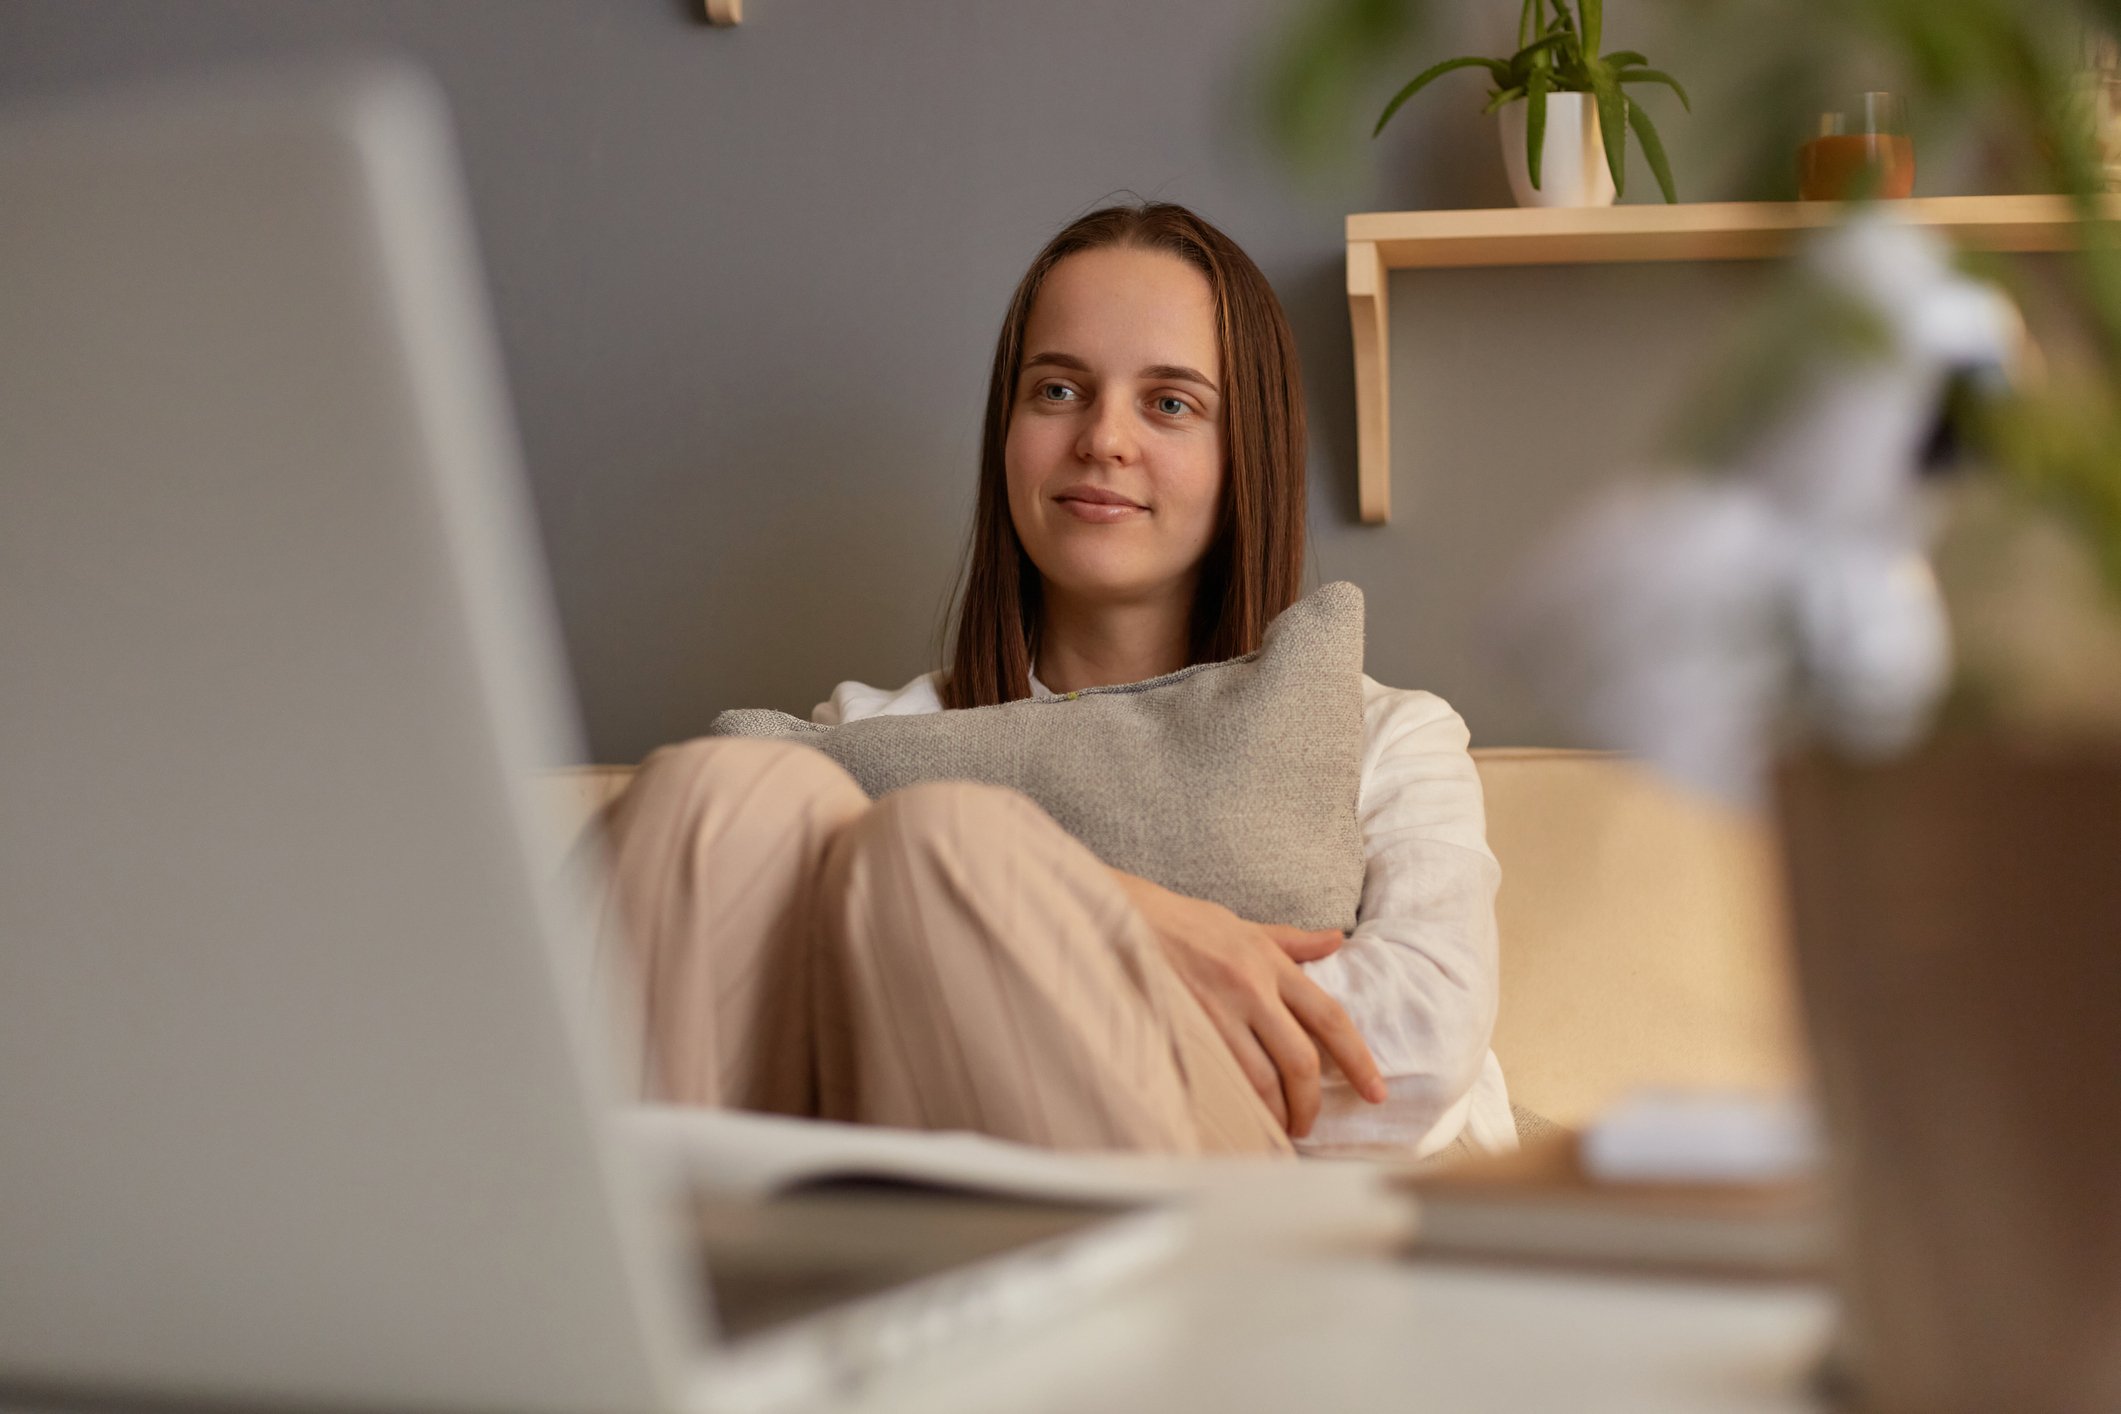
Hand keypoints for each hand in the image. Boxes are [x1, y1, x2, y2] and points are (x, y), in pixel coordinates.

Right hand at [1112, 870, 1387, 1137]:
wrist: (1127, 918)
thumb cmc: (1187, 924)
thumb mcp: (1246, 926)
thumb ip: (1293, 942)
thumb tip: (1337, 940)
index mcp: (1272, 963)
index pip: (1330, 1018)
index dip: (1359, 1060)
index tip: (1376, 1092)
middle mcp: (1252, 987)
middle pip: (1300, 1059)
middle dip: (1311, 1102)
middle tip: (1310, 1125)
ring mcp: (1218, 1010)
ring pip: (1262, 1077)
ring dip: (1277, 1112)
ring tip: (1279, 1128)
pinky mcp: (1188, 1026)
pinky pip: (1223, 1076)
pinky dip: (1240, 1104)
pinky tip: (1244, 1117)